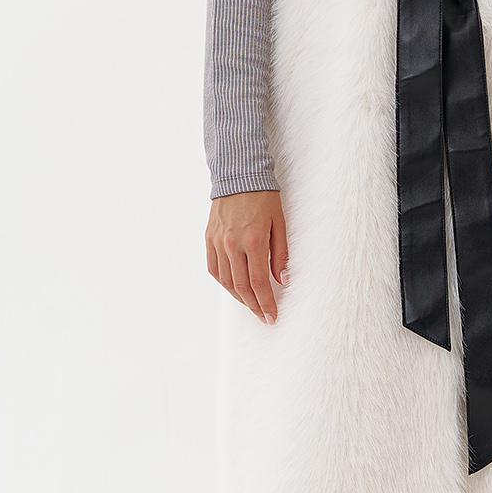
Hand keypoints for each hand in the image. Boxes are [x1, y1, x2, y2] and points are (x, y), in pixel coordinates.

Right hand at [206, 190, 287, 323]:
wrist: (238, 175)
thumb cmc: (264, 197)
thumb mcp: (279, 223)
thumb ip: (281, 253)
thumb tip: (283, 280)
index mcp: (252, 240)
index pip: (259, 282)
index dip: (266, 303)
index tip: (272, 316)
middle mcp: (232, 244)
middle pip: (242, 286)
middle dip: (254, 306)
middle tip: (264, 317)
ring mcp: (217, 242)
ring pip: (226, 281)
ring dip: (239, 297)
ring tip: (252, 305)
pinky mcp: (209, 238)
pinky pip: (214, 268)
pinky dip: (224, 282)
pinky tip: (234, 288)